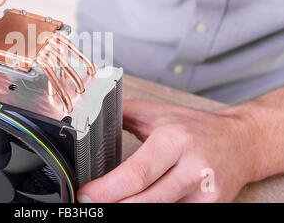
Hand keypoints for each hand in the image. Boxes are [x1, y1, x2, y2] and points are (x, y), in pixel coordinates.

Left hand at [78, 99, 260, 202]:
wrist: (239, 142)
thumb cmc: (195, 127)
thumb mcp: (157, 113)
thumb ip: (122, 114)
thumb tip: (89, 118)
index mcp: (175, 141)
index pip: (137, 174)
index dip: (107, 190)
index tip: (86, 195)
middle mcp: (193, 169)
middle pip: (145, 201)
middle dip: (113, 206)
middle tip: (91, 203)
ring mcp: (205, 194)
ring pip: (158, 211)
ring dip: (130, 209)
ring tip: (113, 201)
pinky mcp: (211, 208)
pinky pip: (173, 214)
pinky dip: (150, 210)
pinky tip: (137, 202)